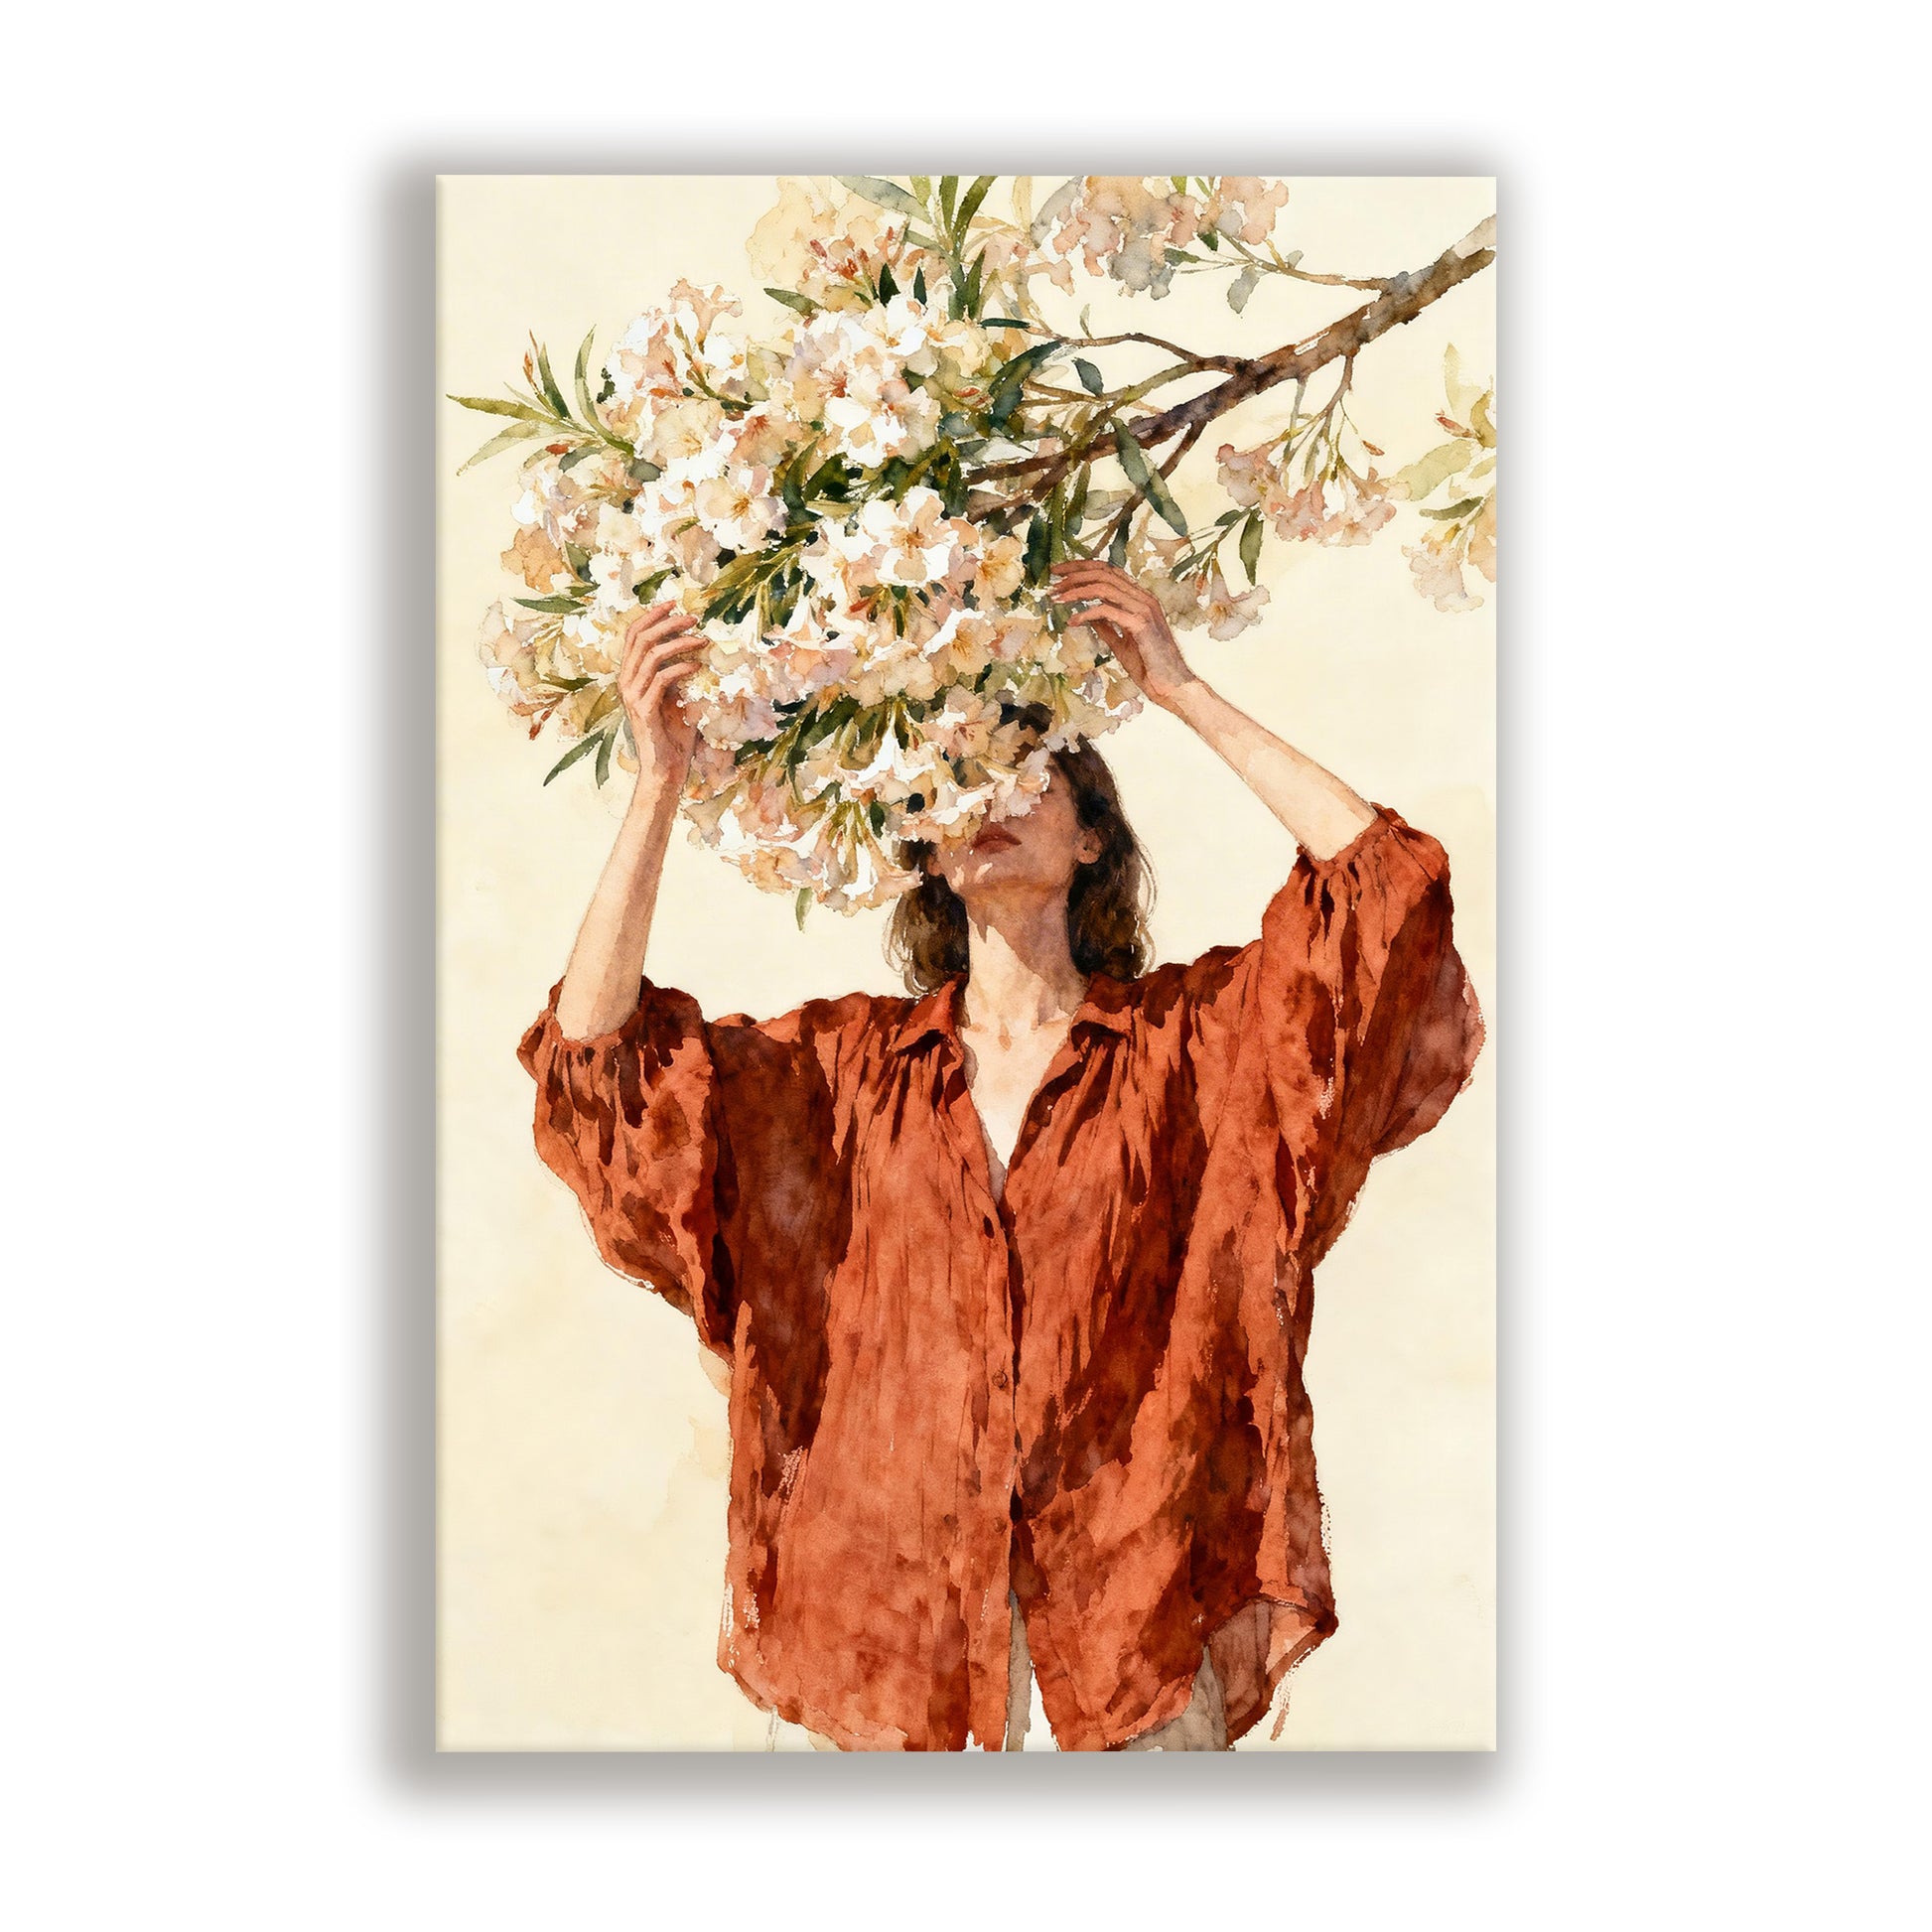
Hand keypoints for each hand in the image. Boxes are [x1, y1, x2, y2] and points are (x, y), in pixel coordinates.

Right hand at [618, 602, 705, 791]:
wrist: (666, 768)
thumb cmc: (674, 735)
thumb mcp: (678, 697)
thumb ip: (679, 675)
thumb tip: (697, 650)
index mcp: (631, 676)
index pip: (634, 636)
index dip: (652, 616)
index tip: (674, 603)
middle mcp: (626, 682)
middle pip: (640, 639)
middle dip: (667, 623)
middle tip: (693, 617)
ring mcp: (632, 696)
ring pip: (651, 655)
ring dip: (679, 643)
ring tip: (702, 640)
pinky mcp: (643, 710)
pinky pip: (661, 679)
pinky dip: (681, 668)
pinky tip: (697, 666)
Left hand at [1047, 560, 1197, 710]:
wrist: (1172, 686)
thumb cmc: (1150, 667)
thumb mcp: (1121, 644)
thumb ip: (1107, 627)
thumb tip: (1088, 617)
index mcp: (1140, 599)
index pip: (1109, 571)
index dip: (1083, 568)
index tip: (1060, 574)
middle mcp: (1143, 598)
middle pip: (1104, 572)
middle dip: (1075, 573)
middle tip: (1052, 581)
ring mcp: (1144, 608)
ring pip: (1104, 586)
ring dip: (1076, 590)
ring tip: (1057, 598)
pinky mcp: (1141, 624)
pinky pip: (1107, 610)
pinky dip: (1086, 613)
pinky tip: (1073, 622)